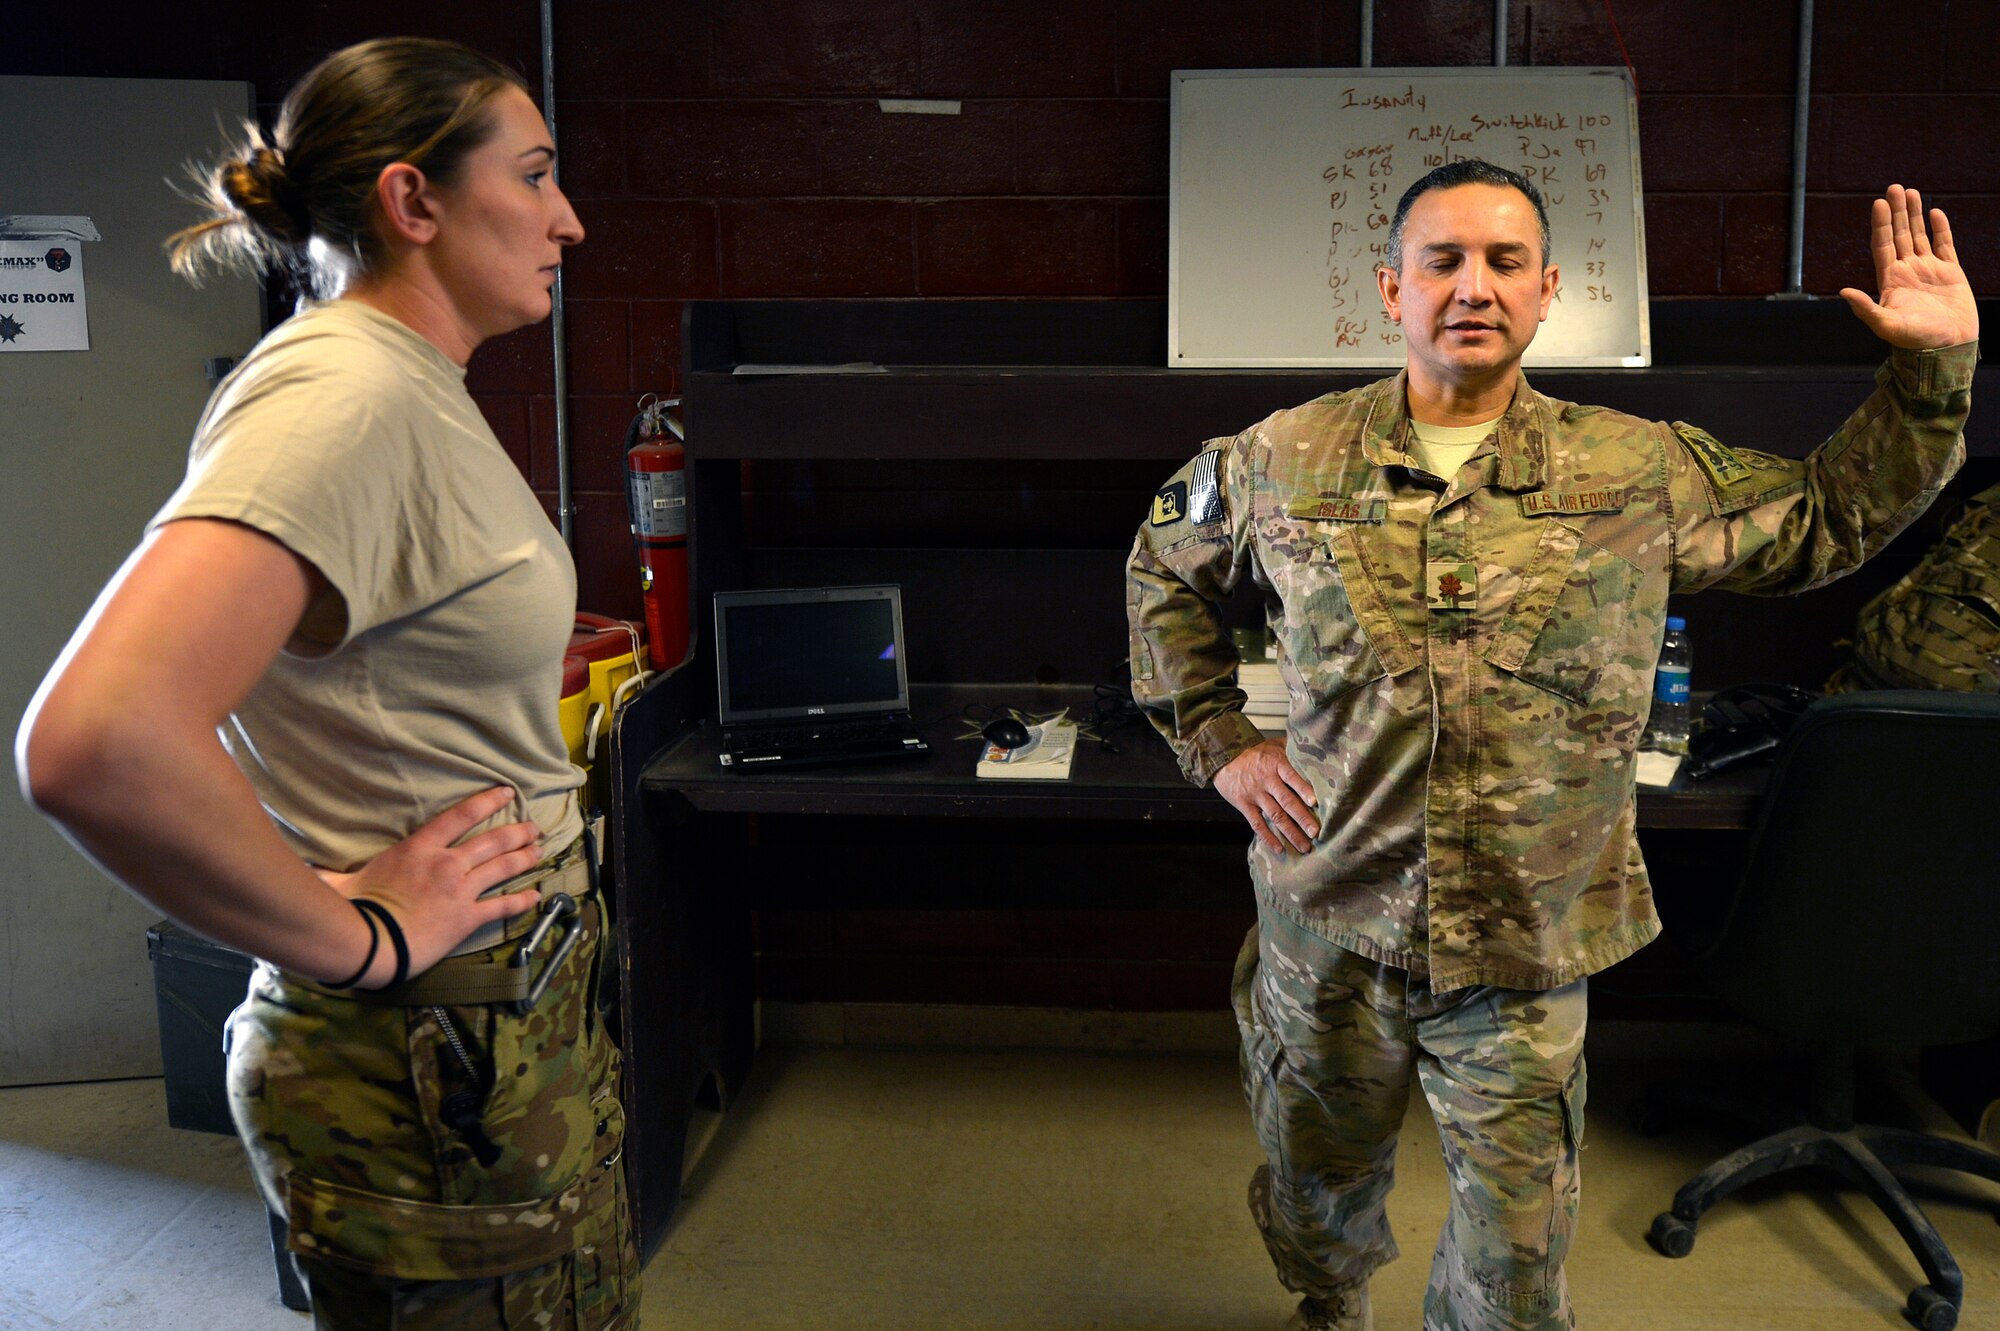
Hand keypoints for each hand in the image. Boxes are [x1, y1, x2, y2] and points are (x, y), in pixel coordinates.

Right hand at [334, 786, 543, 982]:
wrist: (372, 942)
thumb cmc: (354, 909)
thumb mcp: (342, 880)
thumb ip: (329, 871)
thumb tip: (301, 866)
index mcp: (419, 848)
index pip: (460, 816)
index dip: (487, 801)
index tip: (507, 792)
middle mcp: (446, 864)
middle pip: (491, 841)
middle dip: (517, 832)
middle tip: (534, 827)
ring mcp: (460, 890)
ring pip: (502, 867)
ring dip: (524, 858)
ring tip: (539, 850)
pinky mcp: (468, 918)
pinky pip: (502, 906)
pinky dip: (522, 901)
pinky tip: (537, 896)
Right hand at [1213, 740, 1320, 854]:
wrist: (1223, 756)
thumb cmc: (1254, 752)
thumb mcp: (1274, 744)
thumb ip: (1293, 748)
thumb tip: (1318, 749)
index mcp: (1276, 764)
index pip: (1292, 777)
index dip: (1303, 789)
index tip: (1315, 802)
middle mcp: (1266, 780)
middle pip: (1286, 801)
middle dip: (1302, 818)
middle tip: (1315, 832)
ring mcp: (1255, 794)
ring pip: (1275, 816)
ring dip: (1290, 832)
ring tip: (1304, 846)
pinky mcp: (1244, 805)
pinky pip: (1257, 824)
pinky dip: (1268, 837)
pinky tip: (1279, 849)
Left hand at [1840, 184, 1978, 349]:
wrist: (1948, 349)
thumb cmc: (1916, 340)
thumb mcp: (1887, 325)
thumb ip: (1866, 308)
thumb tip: (1843, 291)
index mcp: (1890, 280)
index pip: (1882, 245)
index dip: (1880, 225)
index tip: (1878, 203)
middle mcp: (1907, 271)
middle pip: (1900, 235)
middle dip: (1897, 212)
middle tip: (1894, 188)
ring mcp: (1928, 270)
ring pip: (1920, 236)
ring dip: (1915, 215)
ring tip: (1911, 192)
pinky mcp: (1951, 273)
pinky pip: (1945, 245)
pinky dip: (1940, 229)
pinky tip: (1935, 213)